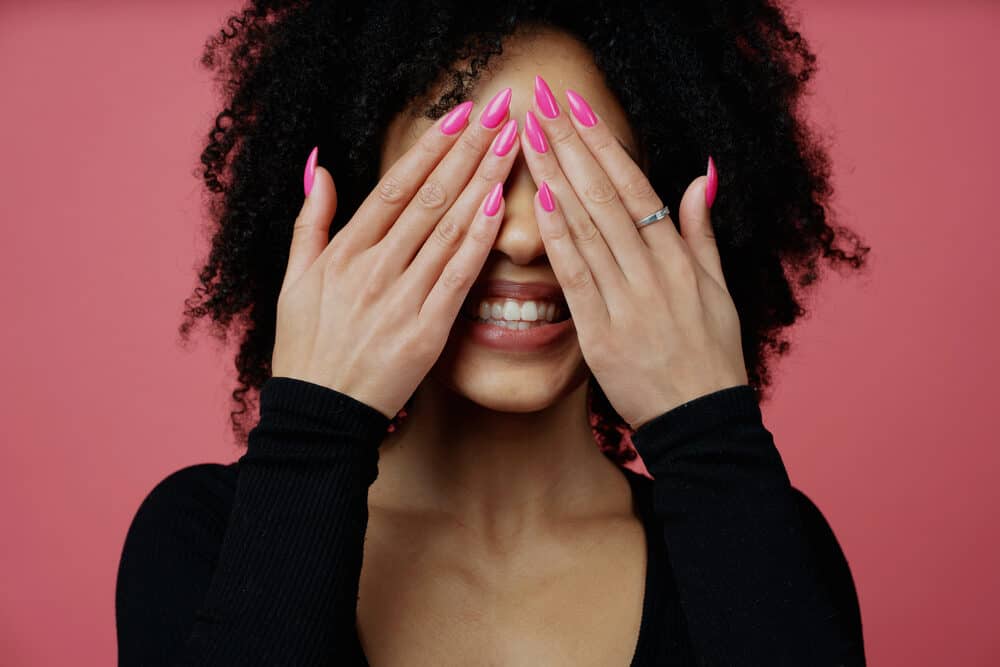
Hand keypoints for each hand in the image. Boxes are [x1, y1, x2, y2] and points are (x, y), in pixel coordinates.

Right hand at [271, 91, 520, 418]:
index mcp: (343, 252)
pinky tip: (499, 208)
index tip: (458, 114)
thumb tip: (319, 165)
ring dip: (482, 182)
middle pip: (429, 197)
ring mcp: (400, 298)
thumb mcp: (293, 280)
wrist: (319, 414)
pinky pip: (457, 278)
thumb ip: (309, 221)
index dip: (430, 147)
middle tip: (500, 111)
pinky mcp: (425, 331)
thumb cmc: (306, 347)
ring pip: (448, 229)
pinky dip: (477, 241)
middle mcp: (373, 268)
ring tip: (511, 144)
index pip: (394, 186)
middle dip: (468, 150)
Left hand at [520, 77, 748, 429]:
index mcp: (680, 261)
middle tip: (542, 105)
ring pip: (588, 229)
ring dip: (556, 179)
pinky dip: (558, 239)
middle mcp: (655, 274)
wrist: (702, 422)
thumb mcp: (718, 290)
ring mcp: (628, 303)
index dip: (605, 146)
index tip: (579, 111)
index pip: (637, 189)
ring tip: (531, 139)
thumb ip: (701, 233)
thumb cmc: (711, 356)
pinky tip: (539, 203)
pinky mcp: (602, 336)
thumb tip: (701, 176)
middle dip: (571, 147)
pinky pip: (576, 278)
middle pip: (606, 198)